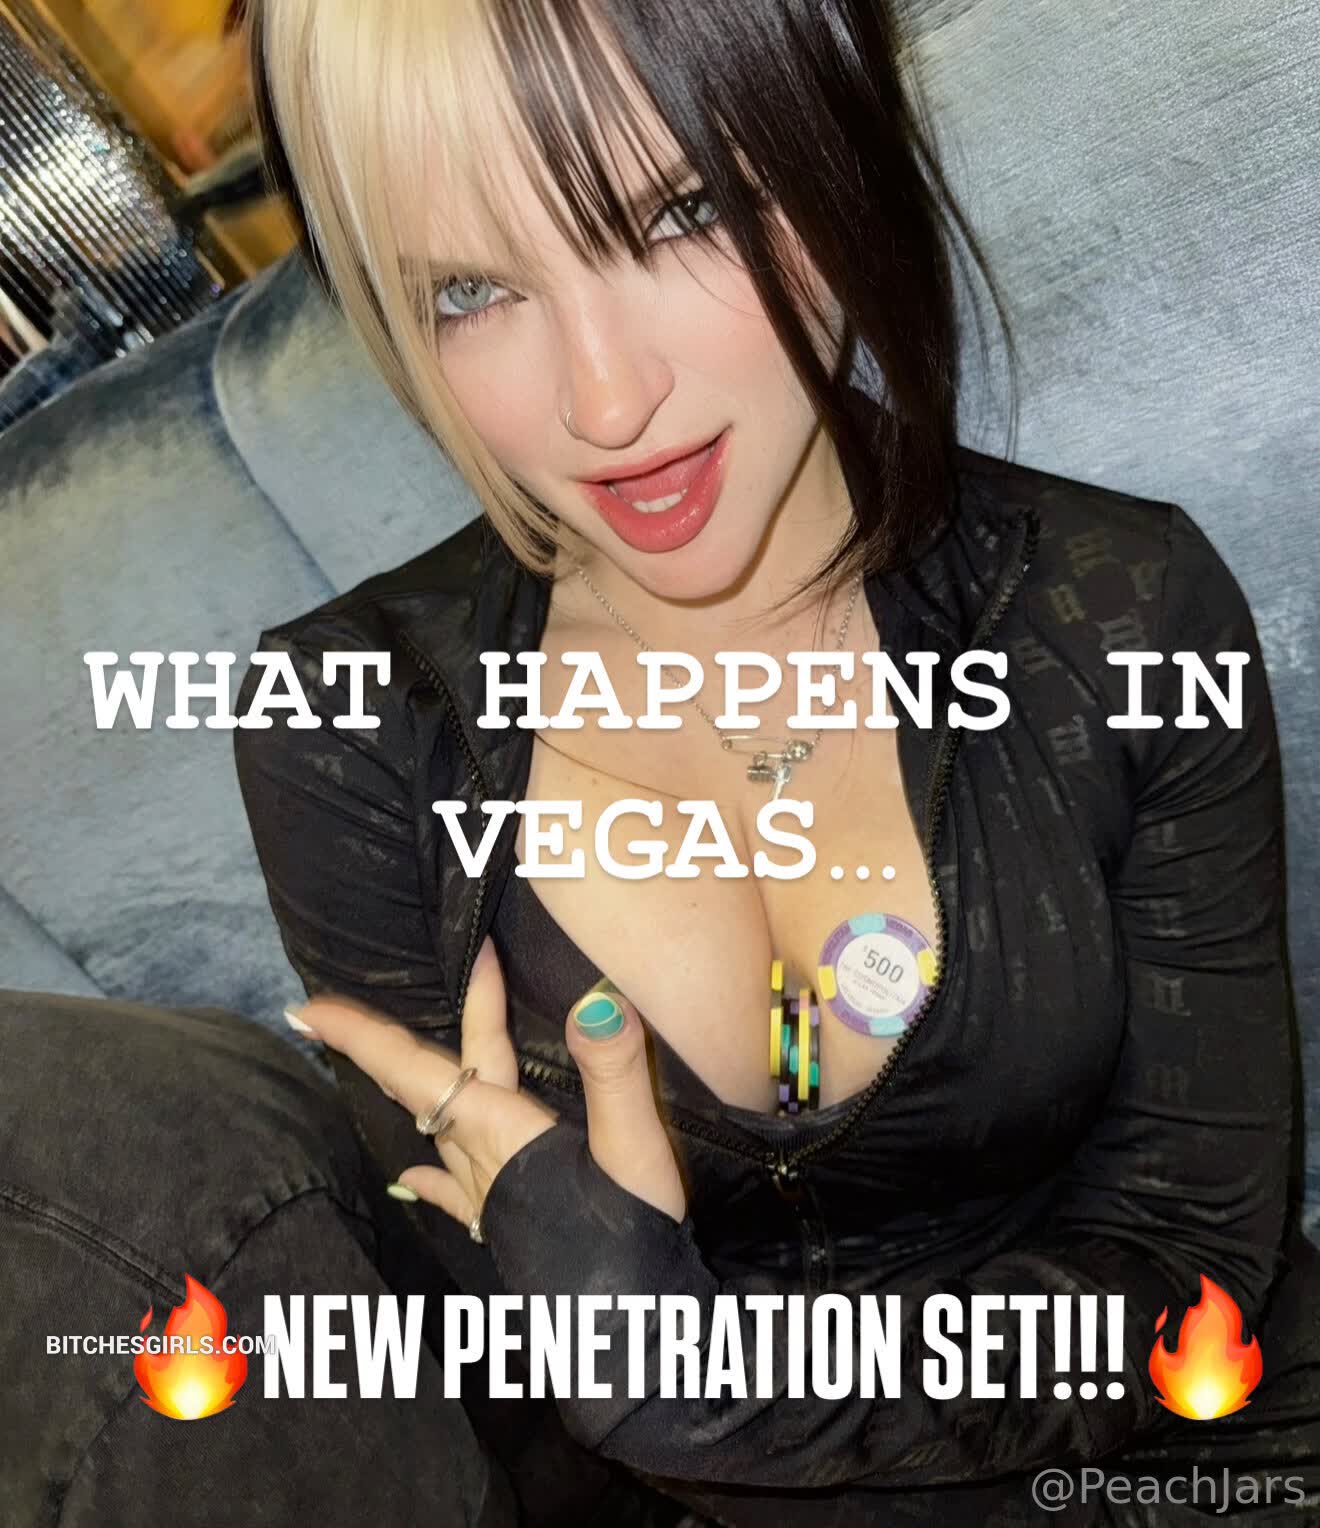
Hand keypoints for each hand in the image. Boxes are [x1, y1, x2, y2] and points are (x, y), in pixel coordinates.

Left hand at [289, 936, 686, 1228]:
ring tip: (379, 1055)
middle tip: (320, 1009)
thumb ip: (615, 1070)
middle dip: (374, 1041)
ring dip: (405, 1082)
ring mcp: (486, 1192)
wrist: (630, 1334)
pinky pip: (451, 1189)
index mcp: (498, 1128)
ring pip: (432, 1122)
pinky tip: (411, 1180)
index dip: (365, 1036)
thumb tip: (597, 999)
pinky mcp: (504, 1223)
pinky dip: (428, 1175)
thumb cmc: (628, 1237)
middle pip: (417, 1085)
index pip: (414, 1070)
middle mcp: (479, 1154)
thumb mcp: (634, 1145)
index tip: (309, 1008)